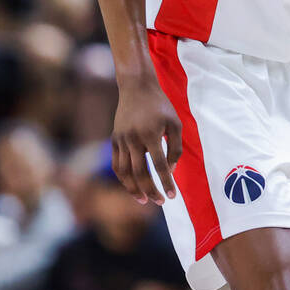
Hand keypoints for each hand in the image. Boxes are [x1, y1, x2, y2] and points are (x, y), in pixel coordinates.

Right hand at [112, 76, 180, 204]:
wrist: (137, 88)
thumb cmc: (161, 106)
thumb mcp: (175, 124)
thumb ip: (175, 148)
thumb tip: (169, 171)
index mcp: (151, 134)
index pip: (159, 165)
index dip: (166, 182)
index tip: (172, 196)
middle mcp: (133, 139)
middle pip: (140, 173)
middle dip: (151, 190)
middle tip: (160, 202)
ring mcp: (121, 140)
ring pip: (125, 172)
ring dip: (134, 188)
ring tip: (145, 200)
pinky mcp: (114, 140)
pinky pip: (117, 164)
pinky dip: (124, 178)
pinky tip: (133, 186)